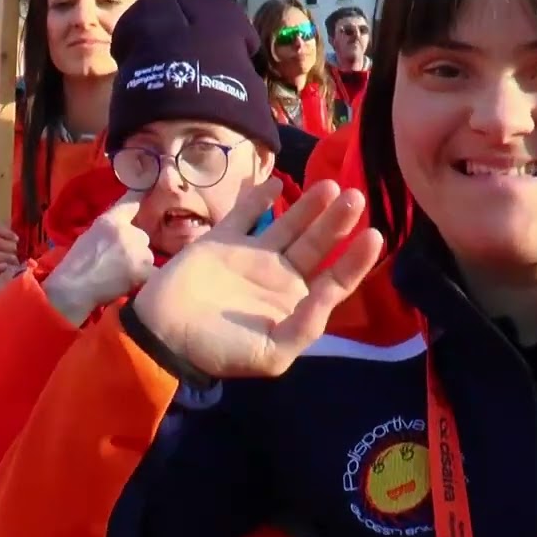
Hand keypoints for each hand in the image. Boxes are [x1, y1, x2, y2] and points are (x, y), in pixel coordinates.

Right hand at [44, 191, 154, 324]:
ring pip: (147, 254)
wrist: (74, 287)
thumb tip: (131, 209)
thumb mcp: (90, 232)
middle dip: (134, 246)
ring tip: (120, 273)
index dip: (141, 197)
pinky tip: (128, 281)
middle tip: (117, 259)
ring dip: (139, 262)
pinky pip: (152, 271)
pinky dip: (143, 276)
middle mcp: (129, 232)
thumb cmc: (77, 261)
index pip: (132, 202)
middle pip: (142, 236)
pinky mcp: (144, 270)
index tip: (147, 191)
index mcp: (111, 220)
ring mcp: (139, 251)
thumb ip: (111, 222)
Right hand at [133, 179, 382, 377]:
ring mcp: (252, 256)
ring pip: (288, 224)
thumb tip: (328, 293)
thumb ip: (304, 325)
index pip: (334, 278)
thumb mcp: (270, 354)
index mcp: (295, 304)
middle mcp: (279, 277)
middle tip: (355, 196)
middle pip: (317, 244)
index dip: (355, 260)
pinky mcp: (223, 241)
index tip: (373, 234)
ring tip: (330, 185)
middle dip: (337, 221)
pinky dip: (259, 197)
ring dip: (309, 206)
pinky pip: (245, 214)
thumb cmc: (219, 350)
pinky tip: (275, 182)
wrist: (163, 336)